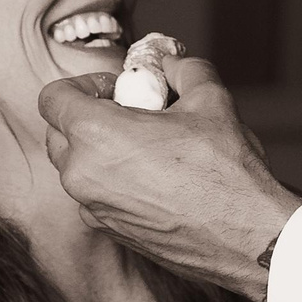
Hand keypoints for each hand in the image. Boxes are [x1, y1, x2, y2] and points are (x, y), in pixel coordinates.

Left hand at [38, 58, 301, 298]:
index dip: (85, 85)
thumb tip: (171, 63)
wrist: (247, 238)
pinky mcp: (108, 232)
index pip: (53, 98)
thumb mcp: (211, 99)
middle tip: (134, 116)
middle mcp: (82, 175)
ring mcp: (92, 209)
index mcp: (95, 135)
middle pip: (59, 133)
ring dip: (101, 153)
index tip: (119, 90)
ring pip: (76, 168)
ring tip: (150, 149)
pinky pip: (95, 198)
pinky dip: (114, 184)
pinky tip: (157, 182)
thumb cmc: (227, 173)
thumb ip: (183, 69)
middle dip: (89, 118)